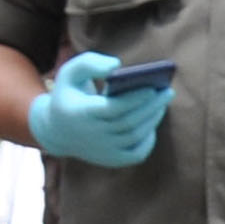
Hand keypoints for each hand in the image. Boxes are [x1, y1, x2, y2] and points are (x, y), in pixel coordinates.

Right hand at [28, 51, 170, 168]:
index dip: (134, 99)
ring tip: (163, 101)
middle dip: (151, 107)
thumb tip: (117, 65)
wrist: (56, 130)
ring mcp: (103, 151)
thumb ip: (89, 63)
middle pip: (129, 122)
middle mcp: (92, 135)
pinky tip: (153, 121)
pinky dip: (149, 139)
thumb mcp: (69, 74)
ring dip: (152, 119)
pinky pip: (138, 153)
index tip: (152, 87)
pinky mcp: (112, 160)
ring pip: (135, 136)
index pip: (113, 109)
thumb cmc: (69, 95)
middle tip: (168, 91)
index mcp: (81, 114)